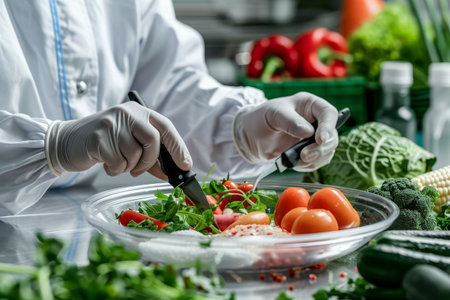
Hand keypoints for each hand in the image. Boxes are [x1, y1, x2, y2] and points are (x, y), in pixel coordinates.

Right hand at [45, 102, 191, 178]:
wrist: (67, 142)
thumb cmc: (105, 144)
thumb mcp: (130, 143)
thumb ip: (152, 155)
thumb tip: (176, 171)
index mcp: (139, 111)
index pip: (166, 127)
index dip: (178, 147)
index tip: (185, 165)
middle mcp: (126, 112)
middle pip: (153, 140)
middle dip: (150, 161)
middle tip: (139, 170)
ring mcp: (111, 124)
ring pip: (134, 154)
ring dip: (128, 166)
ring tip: (116, 162)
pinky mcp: (97, 138)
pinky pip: (118, 162)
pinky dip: (115, 170)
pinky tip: (106, 163)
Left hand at [232, 92, 338, 171]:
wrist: (251, 137)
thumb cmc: (261, 118)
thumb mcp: (273, 114)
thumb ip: (290, 121)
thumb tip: (309, 132)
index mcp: (310, 105)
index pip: (328, 113)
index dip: (328, 127)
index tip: (320, 139)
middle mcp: (316, 120)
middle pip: (331, 135)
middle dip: (321, 148)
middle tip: (304, 155)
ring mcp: (314, 137)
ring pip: (327, 150)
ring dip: (315, 159)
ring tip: (296, 160)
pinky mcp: (309, 151)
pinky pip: (317, 161)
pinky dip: (308, 165)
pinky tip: (294, 162)